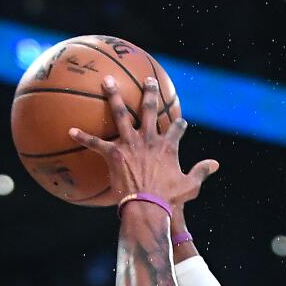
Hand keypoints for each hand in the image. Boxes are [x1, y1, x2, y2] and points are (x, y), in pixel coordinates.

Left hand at [69, 75, 218, 206]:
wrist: (148, 206)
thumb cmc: (170, 199)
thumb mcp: (190, 186)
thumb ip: (201, 172)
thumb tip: (215, 164)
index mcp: (168, 147)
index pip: (177, 130)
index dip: (180, 125)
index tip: (181, 121)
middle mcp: (149, 139)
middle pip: (150, 110)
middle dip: (149, 93)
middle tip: (148, 80)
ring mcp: (130, 144)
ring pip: (120, 114)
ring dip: (113, 97)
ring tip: (106, 82)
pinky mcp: (113, 154)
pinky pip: (95, 143)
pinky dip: (82, 137)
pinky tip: (70, 131)